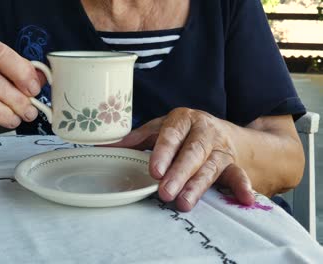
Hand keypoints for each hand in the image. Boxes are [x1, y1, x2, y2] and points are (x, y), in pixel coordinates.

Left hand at [108, 107, 255, 210]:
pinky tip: (243, 198)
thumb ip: (138, 139)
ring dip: (197, 186)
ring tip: (184, 203)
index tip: (154, 170)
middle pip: (191, 153)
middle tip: (164, 192)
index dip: (163, 152)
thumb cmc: (185, 132)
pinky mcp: (233, 164)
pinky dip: (241, 186)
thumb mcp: (163, 129)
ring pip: (209, 168)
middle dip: (178, 173)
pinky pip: (238, 174)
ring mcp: (219, 149)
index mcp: (182, 120)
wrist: (226, 133)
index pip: (171, 135)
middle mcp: (203, 132)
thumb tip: (102, 147)